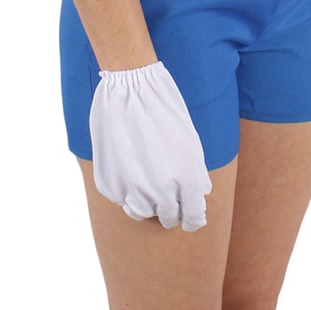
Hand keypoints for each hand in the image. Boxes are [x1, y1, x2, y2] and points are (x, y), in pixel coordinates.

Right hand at [89, 61, 211, 229]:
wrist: (130, 89)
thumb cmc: (164, 112)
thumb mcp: (191, 143)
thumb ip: (197, 175)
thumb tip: (200, 195)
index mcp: (188, 180)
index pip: (193, 217)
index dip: (192, 220)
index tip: (189, 219)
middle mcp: (162, 190)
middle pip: (169, 218)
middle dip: (171, 211)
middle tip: (168, 199)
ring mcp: (133, 190)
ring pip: (143, 213)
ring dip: (148, 203)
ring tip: (146, 181)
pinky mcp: (110, 185)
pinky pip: (121, 198)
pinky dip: (126, 188)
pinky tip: (128, 165)